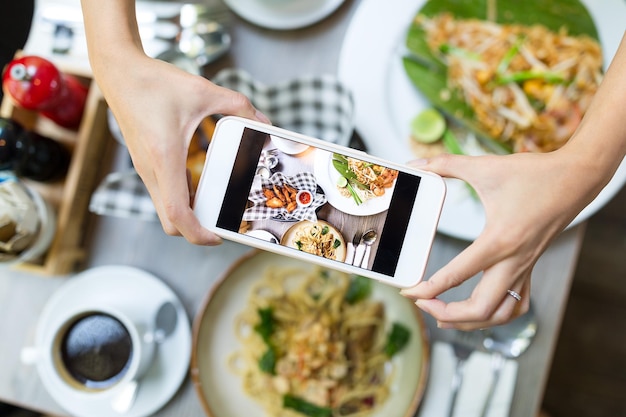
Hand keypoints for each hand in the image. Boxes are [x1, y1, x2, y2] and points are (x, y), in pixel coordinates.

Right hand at [102, 52, 269, 244]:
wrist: (118, 71)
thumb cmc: (154, 82)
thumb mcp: (203, 90)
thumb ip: (237, 105)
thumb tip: (264, 120)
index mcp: (164, 157)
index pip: (176, 212)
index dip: (196, 233)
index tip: (217, 237)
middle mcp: (150, 168)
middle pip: (169, 220)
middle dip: (195, 230)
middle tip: (223, 223)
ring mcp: (145, 168)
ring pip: (165, 208)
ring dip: (188, 214)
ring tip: (217, 206)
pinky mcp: (144, 162)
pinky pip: (163, 192)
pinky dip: (181, 198)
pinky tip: (201, 183)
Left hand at [401, 148, 603, 329]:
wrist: (577, 177)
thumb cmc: (534, 173)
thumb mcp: (485, 166)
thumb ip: (446, 165)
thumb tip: (417, 163)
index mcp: (499, 240)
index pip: (456, 275)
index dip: (427, 288)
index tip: (408, 291)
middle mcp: (513, 261)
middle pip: (481, 309)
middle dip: (447, 314)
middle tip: (423, 304)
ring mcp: (524, 267)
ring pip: (500, 314)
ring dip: (471, 322)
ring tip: (445, 316)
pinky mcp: (530, 267)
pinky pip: (516, 305)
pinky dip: (496, 315)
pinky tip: (479, 311)